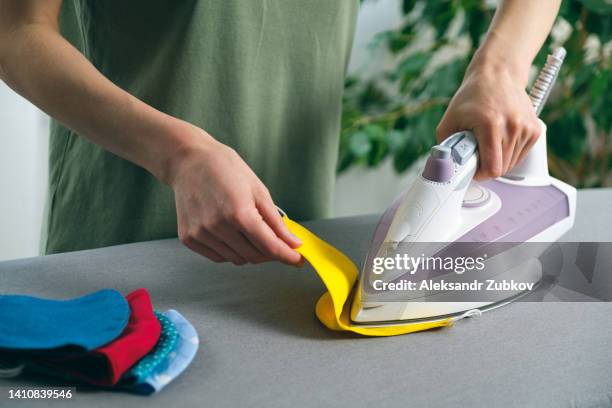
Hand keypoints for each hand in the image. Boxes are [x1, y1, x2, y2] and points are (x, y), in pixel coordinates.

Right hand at [168, 127, 301, 265]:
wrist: (188, 160)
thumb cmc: (224, 168)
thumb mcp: (257, 190)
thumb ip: (275, 221)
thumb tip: (292, 243)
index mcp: (238, 213)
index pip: (270, 247)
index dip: (288, 256)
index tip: (298, 259)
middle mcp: (218, 227)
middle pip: (254, 256)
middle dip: (271, 253)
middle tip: (278, 243)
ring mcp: (201, 234)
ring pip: (236, 259)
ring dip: (250, 252)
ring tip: (251, 232)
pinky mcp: (189, 238)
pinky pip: (218, 257)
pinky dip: (230, 251)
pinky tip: (232, 234)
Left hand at [435, 59, 540, 179]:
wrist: (497, 74)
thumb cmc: (473, 95)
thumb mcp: (449, 120)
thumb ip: (445, 147)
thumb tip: (443, 168)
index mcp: (491, 125)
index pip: (492, 168)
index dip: (480, 174)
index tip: (472, 169)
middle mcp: (513, 126)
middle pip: (502, 168)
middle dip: (486, 165)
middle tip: (476, 150)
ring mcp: (526, 128)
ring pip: (512, 163)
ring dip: (498, 159)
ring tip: (488, 141)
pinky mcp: (535, 130)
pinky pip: (521, 155)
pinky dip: (509, 153)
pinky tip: (500, 138)